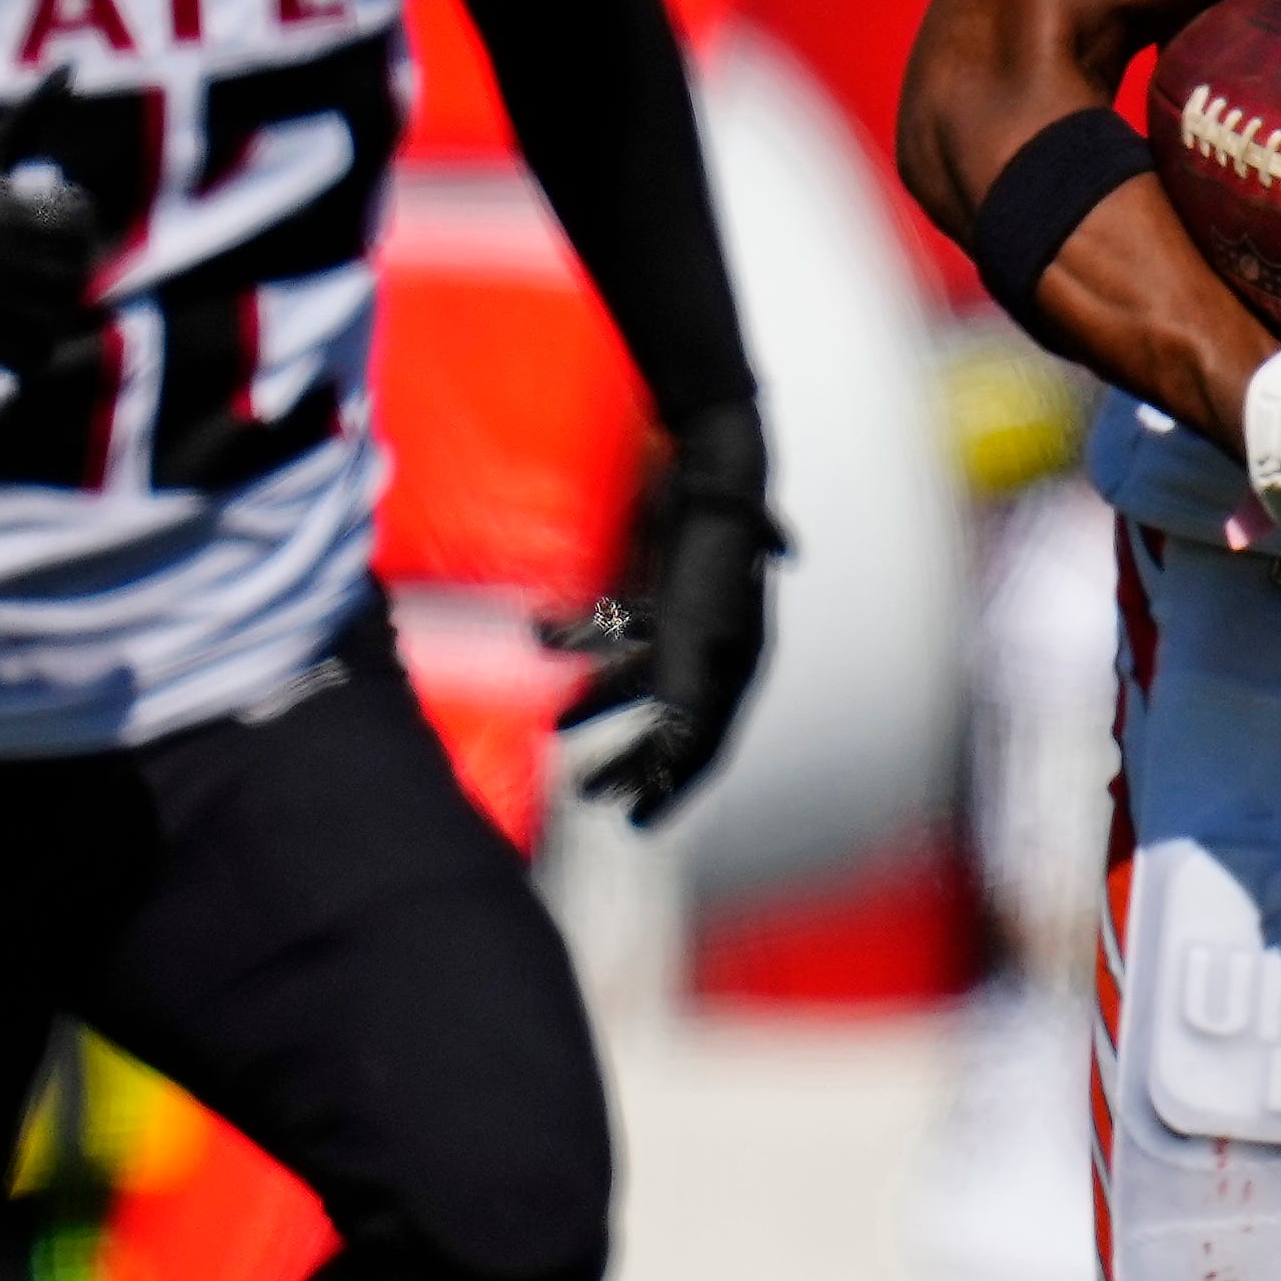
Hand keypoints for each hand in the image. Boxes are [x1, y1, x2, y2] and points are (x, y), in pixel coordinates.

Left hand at [560, 398, 778, 824]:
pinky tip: (545, 638)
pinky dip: (590, 639)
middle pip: (673, 719)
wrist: (715, 458)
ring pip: (644, 675)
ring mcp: (694, 613)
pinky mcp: (667, 581)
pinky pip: (627, 628)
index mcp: (736, 663)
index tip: (634, 822)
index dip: (670, 786)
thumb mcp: (695, 627)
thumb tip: (673, 751)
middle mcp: (720, 644)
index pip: (703, 743)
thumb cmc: (709, 543)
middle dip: (628, 756)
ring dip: (599, 702)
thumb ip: (684, 687)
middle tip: (585, 792)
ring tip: (554, 728)